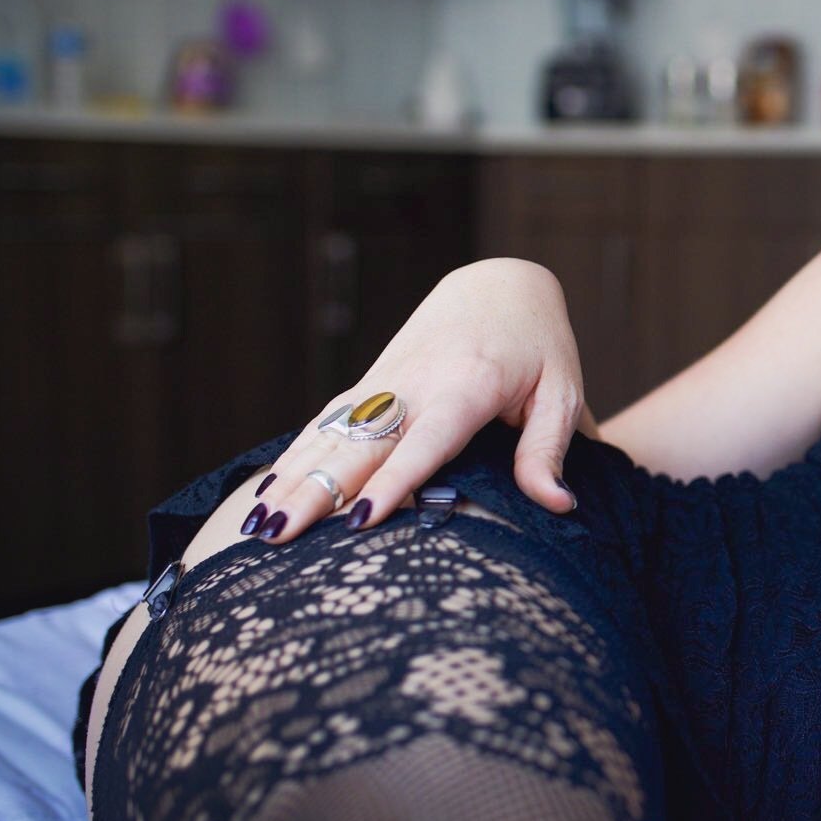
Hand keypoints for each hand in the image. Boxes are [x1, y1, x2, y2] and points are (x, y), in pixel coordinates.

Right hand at [241, 258, 600, 544]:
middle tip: (279, 535)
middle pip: (361, 444)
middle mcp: (416, 383)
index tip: (361, 520)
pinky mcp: (371, 383)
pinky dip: (295, 456)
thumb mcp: (561, 393)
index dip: (394, 481)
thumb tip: (561, 506)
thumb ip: (549, 451)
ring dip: (293, 479)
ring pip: (332, 434)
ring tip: (259, 526)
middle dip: (318, 492)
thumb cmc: (539, 346)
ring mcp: (386, 382)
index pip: (425, 441)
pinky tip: (266, 490)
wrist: (500, 285)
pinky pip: (327, 422)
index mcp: (468, 386)